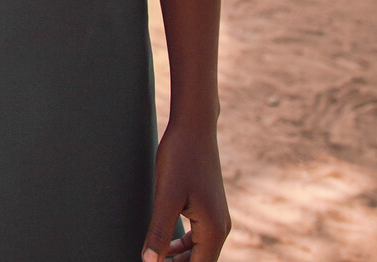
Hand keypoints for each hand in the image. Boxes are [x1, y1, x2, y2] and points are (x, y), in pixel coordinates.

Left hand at [142, 119, 229, 260]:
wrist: (195, 127)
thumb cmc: (181, 157)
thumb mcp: (166, 196)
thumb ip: (159, 232)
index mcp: (214, 230)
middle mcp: (221, 227)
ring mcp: (217, 218)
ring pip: (199, 252)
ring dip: (179, 259)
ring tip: (155, 259)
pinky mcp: (209, 209)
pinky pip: (198, 238)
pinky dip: (182, 246)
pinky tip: (164, 245)